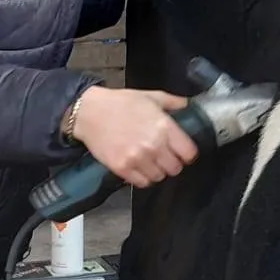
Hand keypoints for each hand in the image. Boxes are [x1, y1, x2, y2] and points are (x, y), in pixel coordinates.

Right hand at [71, 86, 197, 186]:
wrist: (90, 112)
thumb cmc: (120, 103)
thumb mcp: (151, 96)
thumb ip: (173, 102)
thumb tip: (189, 106)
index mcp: (164, 126)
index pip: (189, 153)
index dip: (187, 154)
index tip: (182, 153)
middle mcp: (153, 145)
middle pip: (175, 168)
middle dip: (172, 163)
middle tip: (164, 157)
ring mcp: (137, 158)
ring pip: (159, 177)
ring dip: (156, 171)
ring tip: (150, 162)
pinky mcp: (122, 168)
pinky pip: (142, 183)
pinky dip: (142, 177)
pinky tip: (138, 167)